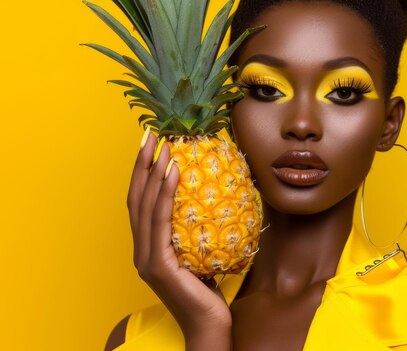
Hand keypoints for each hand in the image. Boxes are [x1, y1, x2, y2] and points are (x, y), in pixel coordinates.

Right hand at [127, 131, 231, 349]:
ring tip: (162, 146)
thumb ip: (197, 231)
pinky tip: (172, 174)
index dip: (142, 173)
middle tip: (150, 135)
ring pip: (144, 206)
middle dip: (141, 164)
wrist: (210, 326)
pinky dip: (164, 194)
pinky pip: (161, 222)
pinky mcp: (157, 265)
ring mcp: (146, 259)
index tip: (150, 145)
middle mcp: (141, 251)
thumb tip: (213, 199)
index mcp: (148, 248)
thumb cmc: (210, 291)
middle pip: (136, 198)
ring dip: (152, 172)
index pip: (141, 203)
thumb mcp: (202, 253)